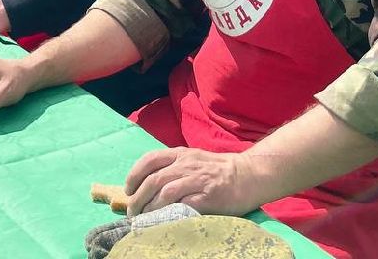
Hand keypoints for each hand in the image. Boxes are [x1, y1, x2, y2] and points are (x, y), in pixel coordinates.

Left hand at [123, 147, 261, 215]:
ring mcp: (197, 180)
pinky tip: (164, 222)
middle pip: (153, 180)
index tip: (128, 190)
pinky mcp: (208, 196)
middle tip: (132, 212)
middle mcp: (186, 164)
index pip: (150, 160)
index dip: (134, 175)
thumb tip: (149, 183)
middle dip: (138, 198)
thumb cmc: (219, 169)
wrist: (249, 174)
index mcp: (180, 154)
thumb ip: (174, 167)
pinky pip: (184, 206)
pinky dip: (170, 214)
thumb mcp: (193, 159)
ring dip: (150, 208)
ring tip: (144, 220)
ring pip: (165, 193)